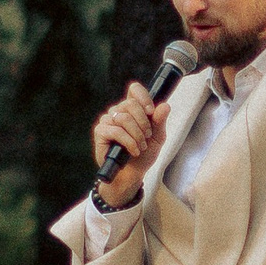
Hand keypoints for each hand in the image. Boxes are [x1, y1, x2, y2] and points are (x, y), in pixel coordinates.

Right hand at [89, 80, 171, 206]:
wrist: (133, 174)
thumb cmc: (143, 154)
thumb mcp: (158, 138)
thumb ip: (160, 121)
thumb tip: (164, 105)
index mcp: (132, 109)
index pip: (134, 90)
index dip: (143, 97)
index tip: (151, 112)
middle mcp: (118, 111)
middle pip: (131, 104)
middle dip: (143, 122)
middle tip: (147, 137)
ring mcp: (108, 120)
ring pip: (124, 118)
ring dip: (137, 135)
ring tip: (141, 146)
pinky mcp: (101, 132)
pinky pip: (116, 130)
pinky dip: (128, 142)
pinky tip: (133, 151)